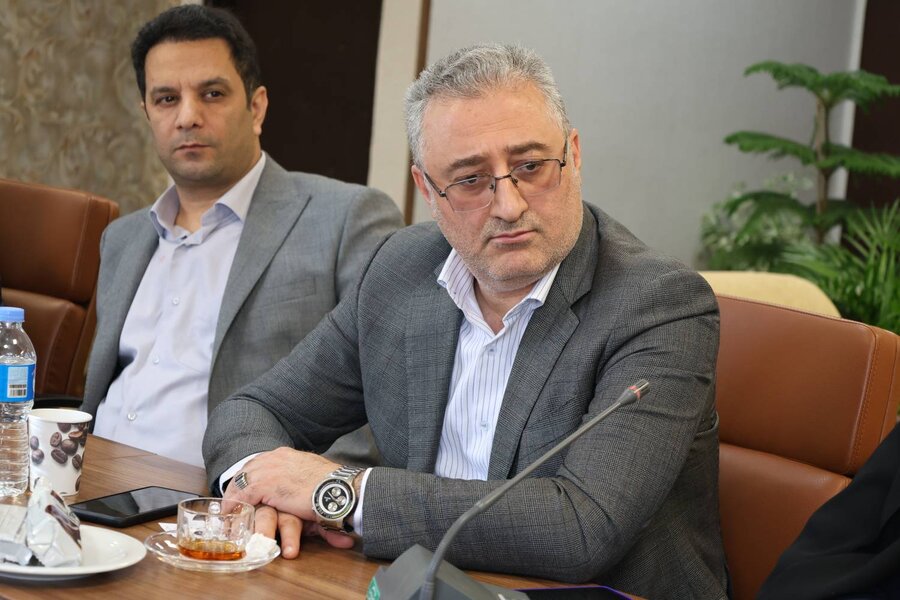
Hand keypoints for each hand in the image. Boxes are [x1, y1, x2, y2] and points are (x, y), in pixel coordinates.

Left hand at [223, 447, 354, 557]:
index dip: (249, 477)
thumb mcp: (312, 476)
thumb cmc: (332, 486)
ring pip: (240, 481)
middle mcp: (275, 457)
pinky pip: (242, 495)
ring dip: (232, 496)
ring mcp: (269, 469)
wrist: (338, 488)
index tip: (244, 489)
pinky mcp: (266, 484)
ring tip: (227, 510)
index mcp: (286, 454)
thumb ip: (300, 479)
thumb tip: (301, 490)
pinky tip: (231, 514)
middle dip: (236, 486)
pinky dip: (234, 505)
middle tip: (230, 501)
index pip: (259, 463)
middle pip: (246, 470)